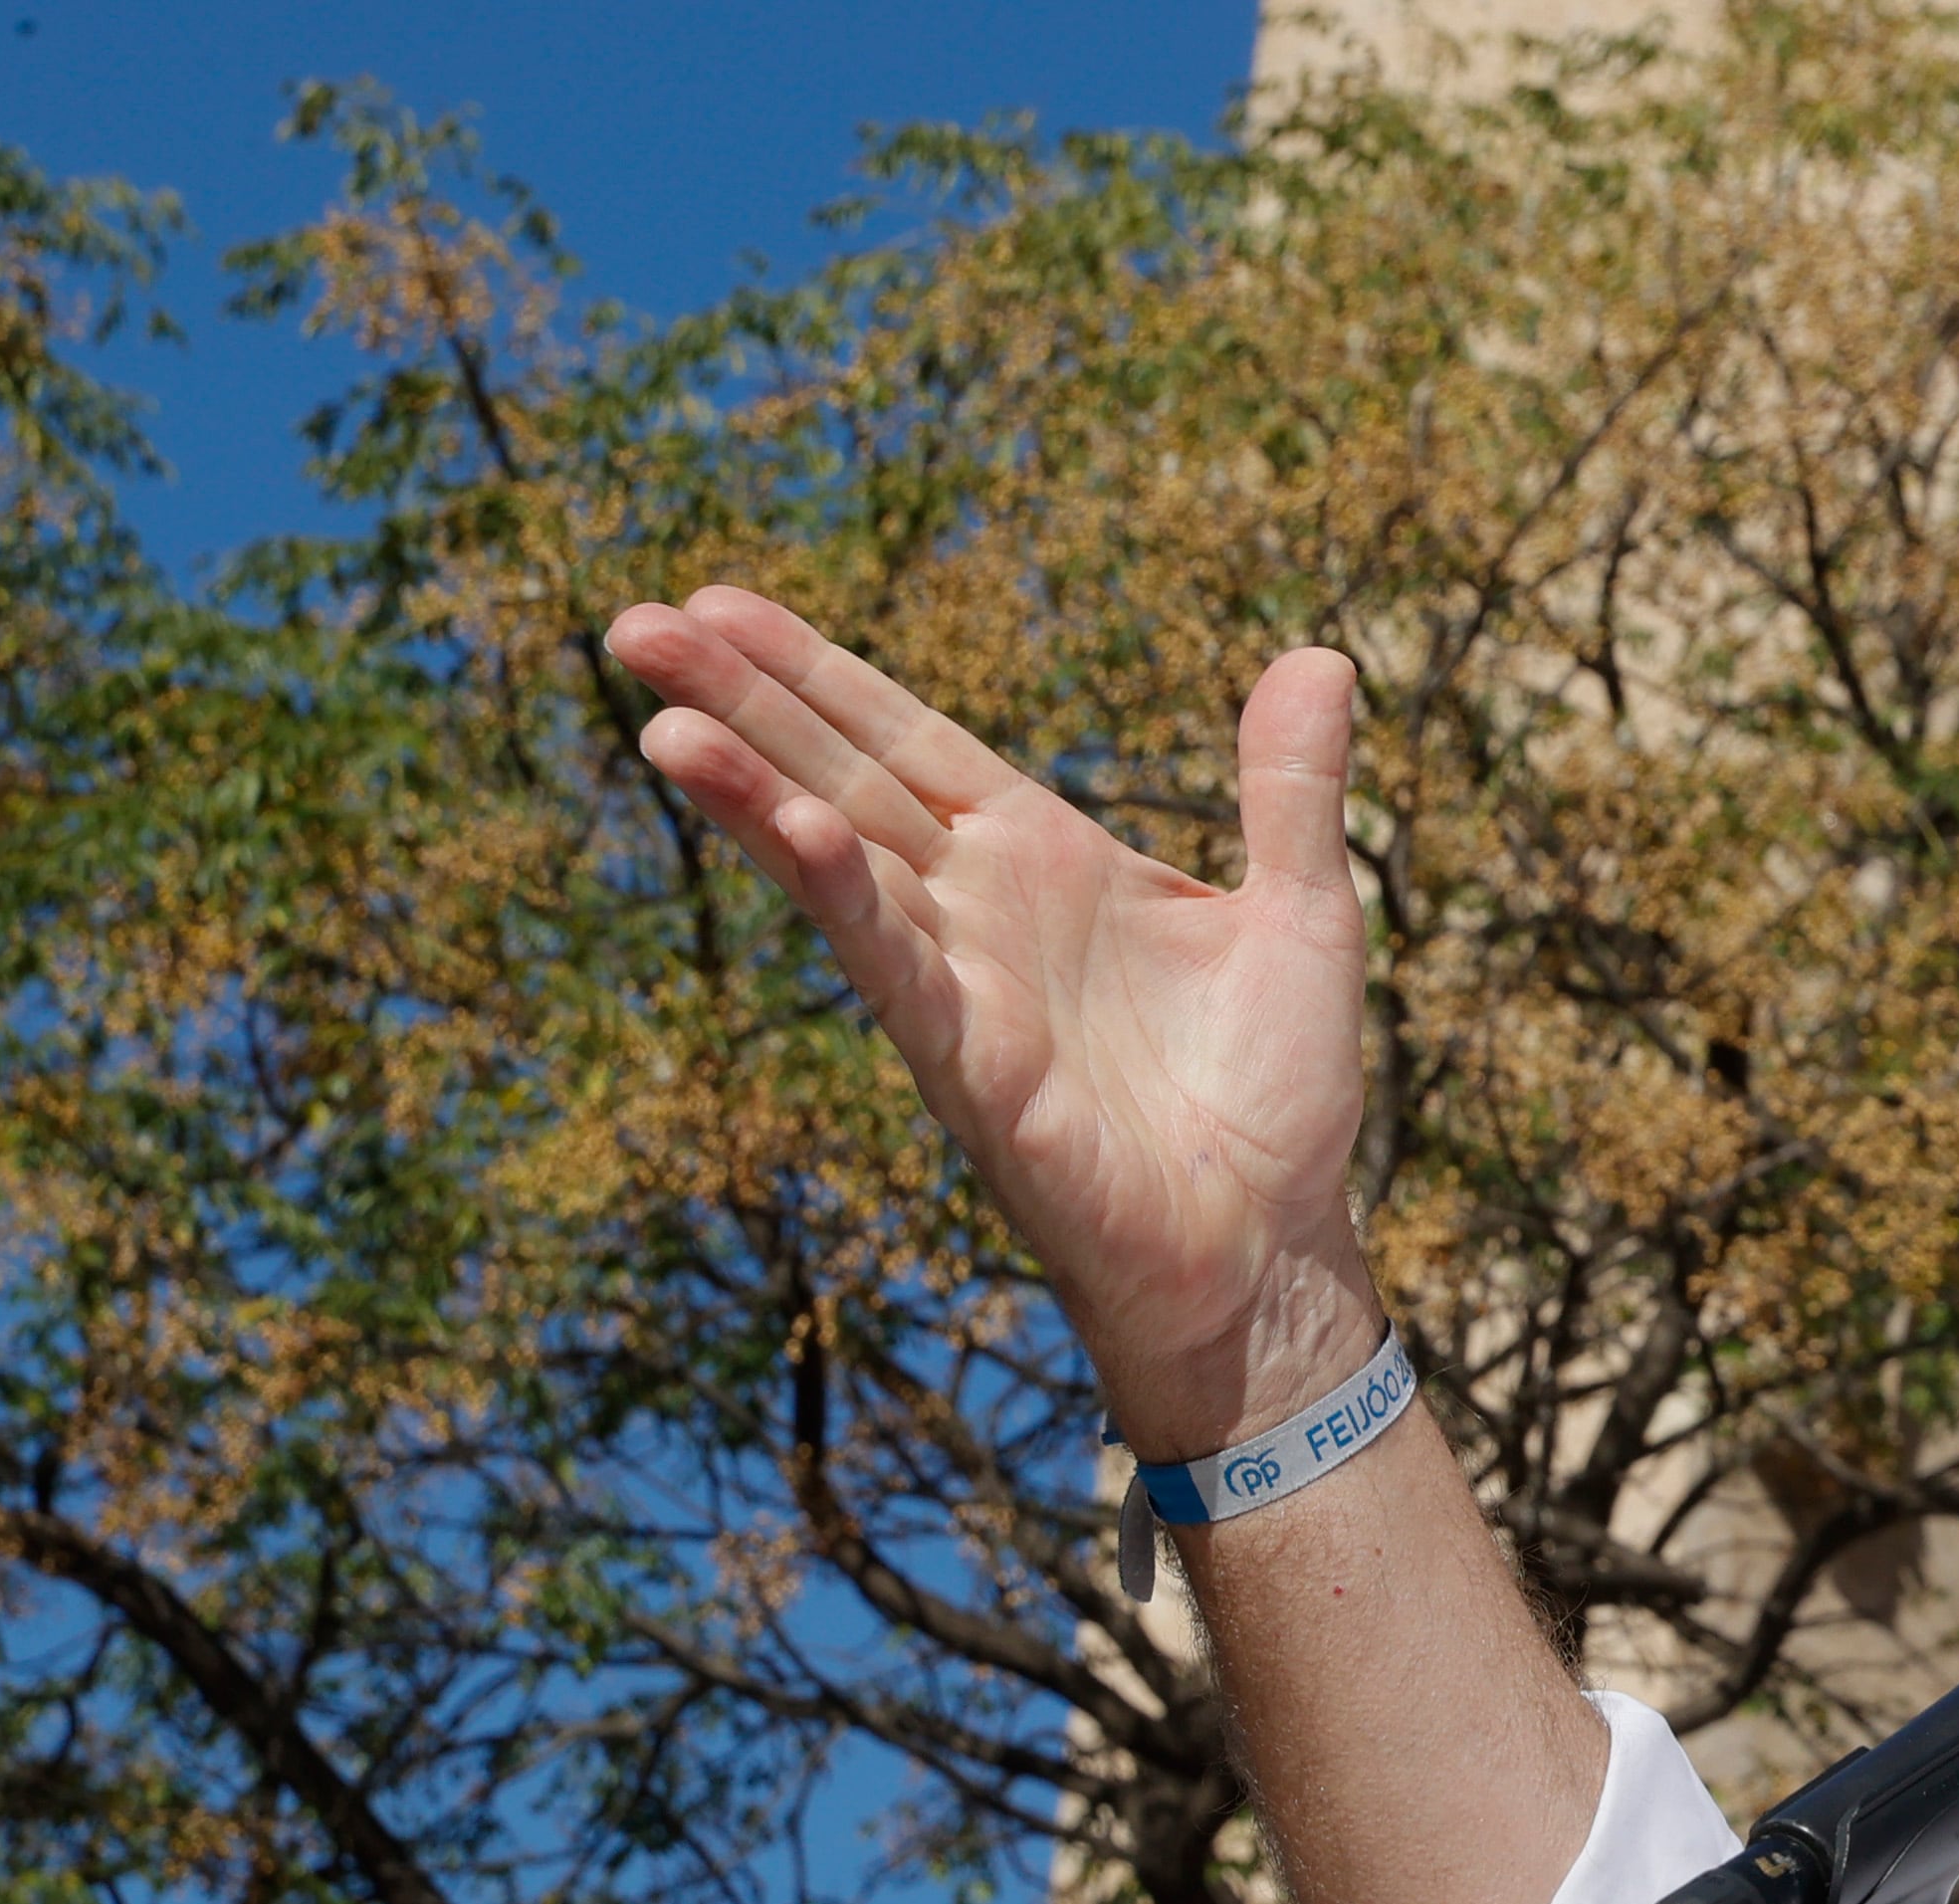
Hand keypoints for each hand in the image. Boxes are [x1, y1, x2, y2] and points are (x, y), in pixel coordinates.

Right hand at [603, 588, 1379, 1454]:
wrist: (1274, 1251)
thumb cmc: (1278, 1101)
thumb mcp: (1306, 915)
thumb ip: (1292, 790)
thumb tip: (1323, 657)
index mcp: (1044, 857)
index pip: (906, 736)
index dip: (815, 670)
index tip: (718, 598)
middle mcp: (982, 910)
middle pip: (840, 777)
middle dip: (741, 701)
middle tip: (634, 621)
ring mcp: (965, 985)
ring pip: (838, 863)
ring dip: (751, 791)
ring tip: (662, 718)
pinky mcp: (975, 1066)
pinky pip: (897, 966)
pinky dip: (845, 896)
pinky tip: (790, 829)